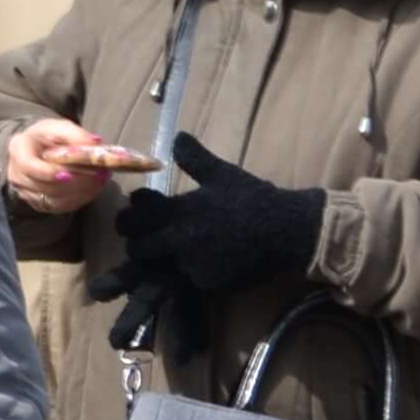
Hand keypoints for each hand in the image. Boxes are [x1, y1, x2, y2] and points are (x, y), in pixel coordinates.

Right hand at [3, 118, 140, 214]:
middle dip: (73, 184)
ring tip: (99, 180)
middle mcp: (16, 173)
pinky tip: (91, 188)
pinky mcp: (36, 202)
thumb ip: (76, 135)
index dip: (48, 173)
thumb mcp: (60, 127)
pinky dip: (78, 199)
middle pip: (43, 187)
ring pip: (53, 200)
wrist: (40, 148)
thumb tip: (94, 143)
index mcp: (18, 149)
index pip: (28, 166)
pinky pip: (59, 207)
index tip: (69, 175)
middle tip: (97, 176)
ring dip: (79, 192)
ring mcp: (24, 190)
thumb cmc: (48, 136)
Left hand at [110, 135, 325, 300]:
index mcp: (178, 211)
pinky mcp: (209, 283)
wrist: (289, 231)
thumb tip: (176, 136)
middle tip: (149, 239)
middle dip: (140, 245)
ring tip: (187, 249)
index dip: (129, 219)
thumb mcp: (222, 174)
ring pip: (165, 267)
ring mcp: (193, 265)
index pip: (133, 219)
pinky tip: (211, 261)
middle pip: (139, 249)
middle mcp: (179, 240)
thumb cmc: (254, 199)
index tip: (133, 216)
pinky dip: (196, 273)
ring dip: (169, 260)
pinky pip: (191, 281)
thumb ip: (194, 159)